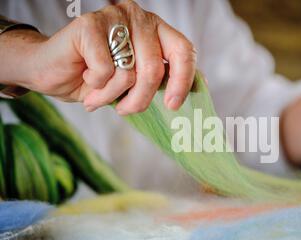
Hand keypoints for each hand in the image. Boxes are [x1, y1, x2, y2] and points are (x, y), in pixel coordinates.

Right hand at [9, 0, 196, 113]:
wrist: (52, 71)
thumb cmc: (98, 78)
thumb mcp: (136, 82)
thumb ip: (163, 80)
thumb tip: (198, 90)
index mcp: (157, 30)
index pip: (183, 50)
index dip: (183, 80)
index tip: (172, 105)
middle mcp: (139, 18)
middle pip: (154, 69)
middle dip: (139, 100)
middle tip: (124, 110)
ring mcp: (114, 17)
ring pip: (128, 72)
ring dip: (112, 95)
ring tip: (98, 94)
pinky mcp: (89, 24)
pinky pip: (104, 70)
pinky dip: (95, 85)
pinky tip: (84, 77)